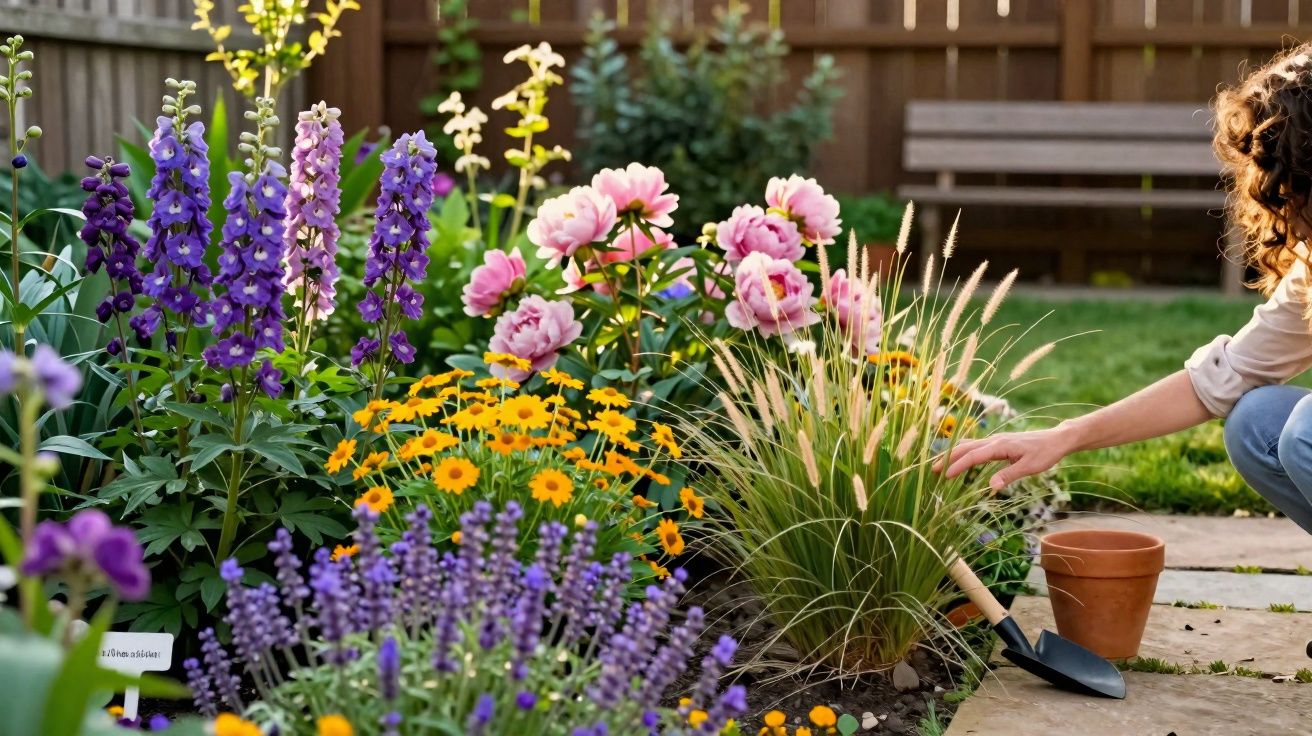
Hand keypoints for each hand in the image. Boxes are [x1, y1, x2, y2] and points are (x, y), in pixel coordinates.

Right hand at [936, 425, 1078, 490]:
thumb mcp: (1030, 467)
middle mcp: (994, 440)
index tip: (945, 476)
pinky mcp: (999, 443)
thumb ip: (1009, 475)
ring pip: (969, 445)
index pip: (973, 456)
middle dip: (948, 458)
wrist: (1057, 439)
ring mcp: (996, 440)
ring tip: (940, 463)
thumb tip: (991, 486)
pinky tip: (960, 457)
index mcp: (1000, 446)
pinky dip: (964, 451)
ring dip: (954, 453)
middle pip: (965, 447)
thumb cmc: (1045, 453)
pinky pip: (976, 446)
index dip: (958, 466)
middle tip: (932, 469)